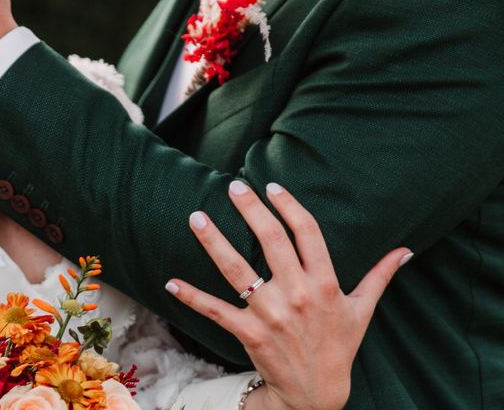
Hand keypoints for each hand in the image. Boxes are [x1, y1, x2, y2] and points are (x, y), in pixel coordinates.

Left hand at [167, 182, 411, 409]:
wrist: (317, 393)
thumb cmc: (339, 347)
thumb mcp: (363, 310)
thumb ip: (380, 276)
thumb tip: (405, 251)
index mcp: (325, 283)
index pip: (308, 232)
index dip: (290, 206)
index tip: (273, 186)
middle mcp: (297, 294)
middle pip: (271, 240)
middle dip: (250, 210)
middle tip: (233, 188)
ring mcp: (271, 313)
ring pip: (237, 270)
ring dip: (214, 242)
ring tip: (196, 217)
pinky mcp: (249, 333)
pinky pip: (215, 311)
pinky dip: (192, 297)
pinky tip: (171, 281)